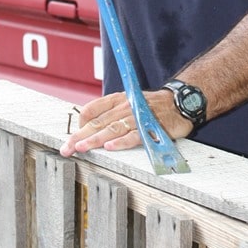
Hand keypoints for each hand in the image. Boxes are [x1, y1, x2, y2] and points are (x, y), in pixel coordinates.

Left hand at [59, 90, 193, 157]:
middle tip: (66, 148)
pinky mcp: (150, 128)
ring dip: (95, 139)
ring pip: (112, 128)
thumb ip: (111, 113)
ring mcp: (137, 117)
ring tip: (81, 148)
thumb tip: (89, 126)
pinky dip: (121, 142)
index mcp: (117, 100)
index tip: (72, 136)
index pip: (92, 109)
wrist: (180, 102)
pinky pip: (133, 135)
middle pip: (98, 122)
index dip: (80, 123)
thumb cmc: (152, 106)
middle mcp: (124, 107)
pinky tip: (109, 147)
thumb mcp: (129, 103)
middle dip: (80, 136)